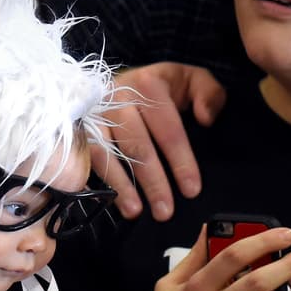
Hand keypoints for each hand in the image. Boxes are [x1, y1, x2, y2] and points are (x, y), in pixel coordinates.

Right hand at [95, 63, 225, 220]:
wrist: (121, 80)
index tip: (191, 189)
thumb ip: (210, 94)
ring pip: (107, 154)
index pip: (168, 130)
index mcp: (148, 85)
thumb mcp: (191, 79)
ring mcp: (95, 114)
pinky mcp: (80, 129)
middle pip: (137, 146)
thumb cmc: (159, 86)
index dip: (181, 162)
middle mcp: (117, 98)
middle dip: (153, 182)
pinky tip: (109, 200)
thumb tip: (206, 119)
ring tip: (135, 211)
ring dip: (121, 186)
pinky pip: (87, 158)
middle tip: (165, 211)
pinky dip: (97, 180)